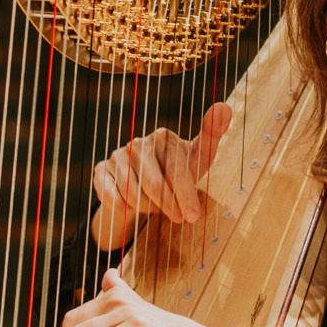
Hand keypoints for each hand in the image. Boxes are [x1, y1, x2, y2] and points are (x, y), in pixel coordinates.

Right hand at [91, 101, 231, 250]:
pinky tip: (133, 209)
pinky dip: (124, 207)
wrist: (148, 186)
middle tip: (180, 219)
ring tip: (158, 210)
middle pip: (154, 183)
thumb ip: (213, 134)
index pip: (175, 169)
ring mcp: (117, 156)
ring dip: (148, 208)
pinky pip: (111, 196)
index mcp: (162, 138)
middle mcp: (138, 143)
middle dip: (169, 205)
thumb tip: (224, 107)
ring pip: (133, 193)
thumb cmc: (178, 171)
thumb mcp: (198, 157)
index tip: (194, 215)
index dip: (185, 195)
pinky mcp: (102, 171)